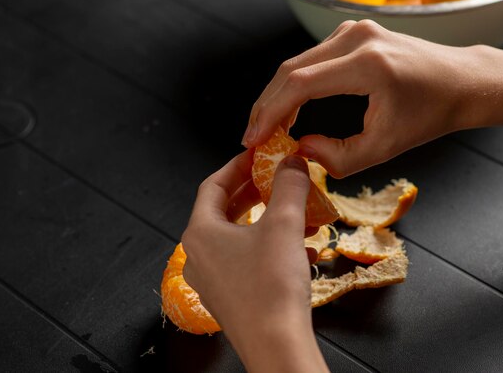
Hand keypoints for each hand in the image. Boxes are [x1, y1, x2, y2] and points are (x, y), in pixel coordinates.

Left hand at [182, 150, 328, 372]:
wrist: (276, 345)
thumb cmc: (271, 286)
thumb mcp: (284, 224)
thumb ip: (289, 185)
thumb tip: (292, 162)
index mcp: (200, 232)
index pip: (214, 185)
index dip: (238, 166)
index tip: (258, 156)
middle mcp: (199, 255)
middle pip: (226, 211)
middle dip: (257, 194)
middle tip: (278, 180)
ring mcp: (212, 279)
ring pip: (241, 238)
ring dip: (271, 222)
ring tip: (300, 216)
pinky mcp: (230, 297)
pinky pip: (248, 262)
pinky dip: (273, 249)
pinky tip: (304, 251)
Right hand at [241, 20, 502, 177]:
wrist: (462, 82)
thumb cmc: (430, 115)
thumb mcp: (387, 147)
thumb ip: (339, 158)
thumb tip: (301, 149)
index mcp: (367, 64)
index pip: (300, 84)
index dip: (270, 113)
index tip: (253, 139)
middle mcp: (357, 38)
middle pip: (291, 69)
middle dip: (266, 105)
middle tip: (252, 136)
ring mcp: (354, 30)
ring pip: (298, 62)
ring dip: (277, 94)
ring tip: (266, 126)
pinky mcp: (354, 33)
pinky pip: (312, 58)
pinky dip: (295, 83)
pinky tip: (288, 107)